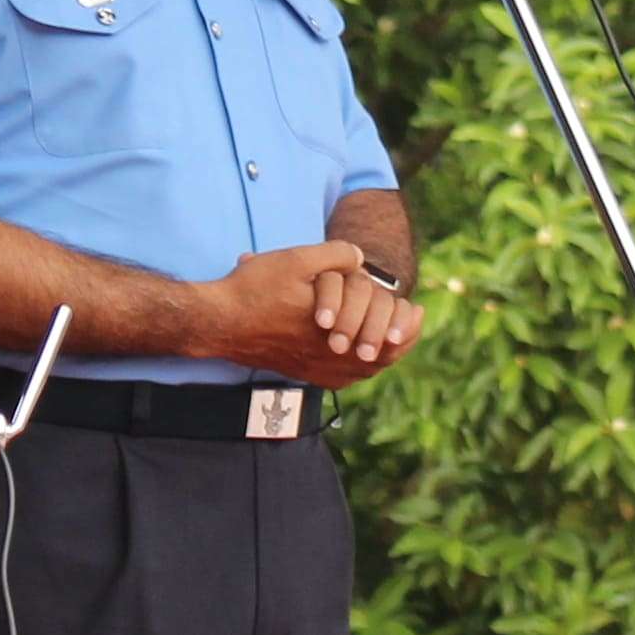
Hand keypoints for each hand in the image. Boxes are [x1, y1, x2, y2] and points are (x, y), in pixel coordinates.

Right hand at [216, 243, 420, 384]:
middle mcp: (327, 357)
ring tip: (392, 334)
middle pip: (382, 359)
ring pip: (364, 371)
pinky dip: (360, 367)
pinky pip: (342, 378)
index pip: (388, 338)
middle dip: (401, 339)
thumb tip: (361, 259)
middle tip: (410, 321)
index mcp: (334, 329)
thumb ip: (335, 255)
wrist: (218, 322)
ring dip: (383, 354)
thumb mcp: (296, 260)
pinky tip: (362, 354)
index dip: (408, 325)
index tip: (416, 309)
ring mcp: (315, 370)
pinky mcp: (303, 373)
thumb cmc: (254, 290)